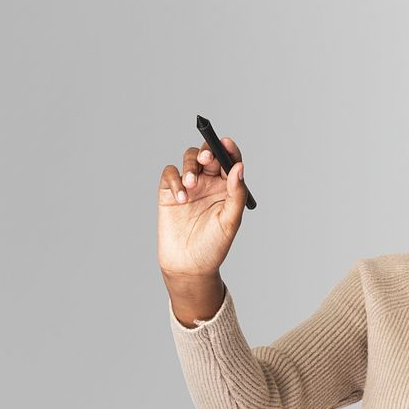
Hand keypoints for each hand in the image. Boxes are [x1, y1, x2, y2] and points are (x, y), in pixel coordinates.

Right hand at [158, 137, 247, 277]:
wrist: (189, 265)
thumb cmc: (214, 245)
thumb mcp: (231, 220)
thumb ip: (237, 193)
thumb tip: (239, 167)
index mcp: (227, 187)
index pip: (229, 161)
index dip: (229, 149)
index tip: (227, 143)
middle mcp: (209, 183)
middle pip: (208, 154)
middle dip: (207, 151)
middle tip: (206, 159)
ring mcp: (189, 186)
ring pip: (189, 159)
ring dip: (189, 165)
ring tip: (191, 185)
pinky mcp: (169, 192)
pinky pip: (170, 173)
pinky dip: (174, 180)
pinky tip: (181, 199)